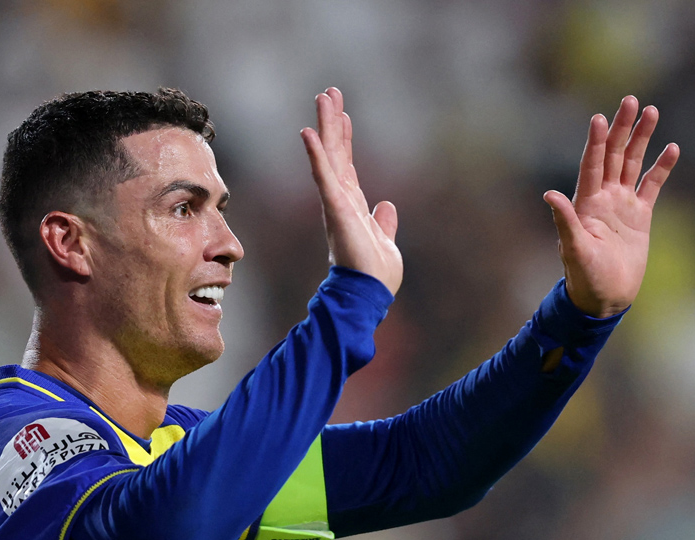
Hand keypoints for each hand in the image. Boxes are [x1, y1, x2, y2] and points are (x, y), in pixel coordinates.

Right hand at [302, 88, 402, 295]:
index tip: (344, 114)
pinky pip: (323, 176)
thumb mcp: (384, 240)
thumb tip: (387, 205)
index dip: (345, 139)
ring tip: (323, 97)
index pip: (347, 165)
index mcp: (351, 205)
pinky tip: (308, 132)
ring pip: (329, 156)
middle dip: (332, 122)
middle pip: (335, 153)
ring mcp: (336, 202)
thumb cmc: (374, 273)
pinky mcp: (335, 208)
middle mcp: (340, 199)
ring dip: (325, 126)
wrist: (369, 293)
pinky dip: (316, 154)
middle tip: (329, 92)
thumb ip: (384, 222)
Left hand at [544, 96, 679, 317]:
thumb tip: (549, 194)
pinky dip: (662, 168)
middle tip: (630, 100)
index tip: (599, 118)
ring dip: (641, 138)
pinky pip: (652, 186)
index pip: (592, 165)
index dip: (596, 142)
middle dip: (621, 128)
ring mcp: (622, 204)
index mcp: (585, 203)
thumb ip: (564, 221)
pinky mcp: (640, 216)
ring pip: (633, 164)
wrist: (605, 296)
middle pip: (614, 155)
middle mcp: (603, 198)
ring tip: (651, 111)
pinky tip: (671, 148)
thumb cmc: (585, 276)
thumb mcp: (574, 249)